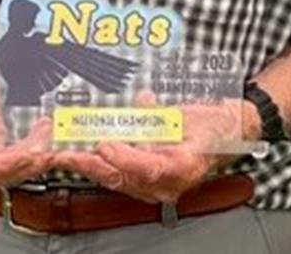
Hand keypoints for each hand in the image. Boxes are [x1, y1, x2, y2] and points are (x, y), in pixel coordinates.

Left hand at [52, 99, 257, 201]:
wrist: (227, 133)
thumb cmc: (214, 125)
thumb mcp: (192, 115)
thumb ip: (163, 114)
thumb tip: (142, 103)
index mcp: (184, 167)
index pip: (150, 168)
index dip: (125, 158)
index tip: (106, 144)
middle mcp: (169, 183)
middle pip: (123, 178)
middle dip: (90, 165)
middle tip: (66, 152)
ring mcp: (157, 186)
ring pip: (116, 180)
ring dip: (88, 165)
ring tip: (64, 152)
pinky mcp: (148, 181)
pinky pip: (119, 176)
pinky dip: (99, 164)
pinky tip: (82, 154)